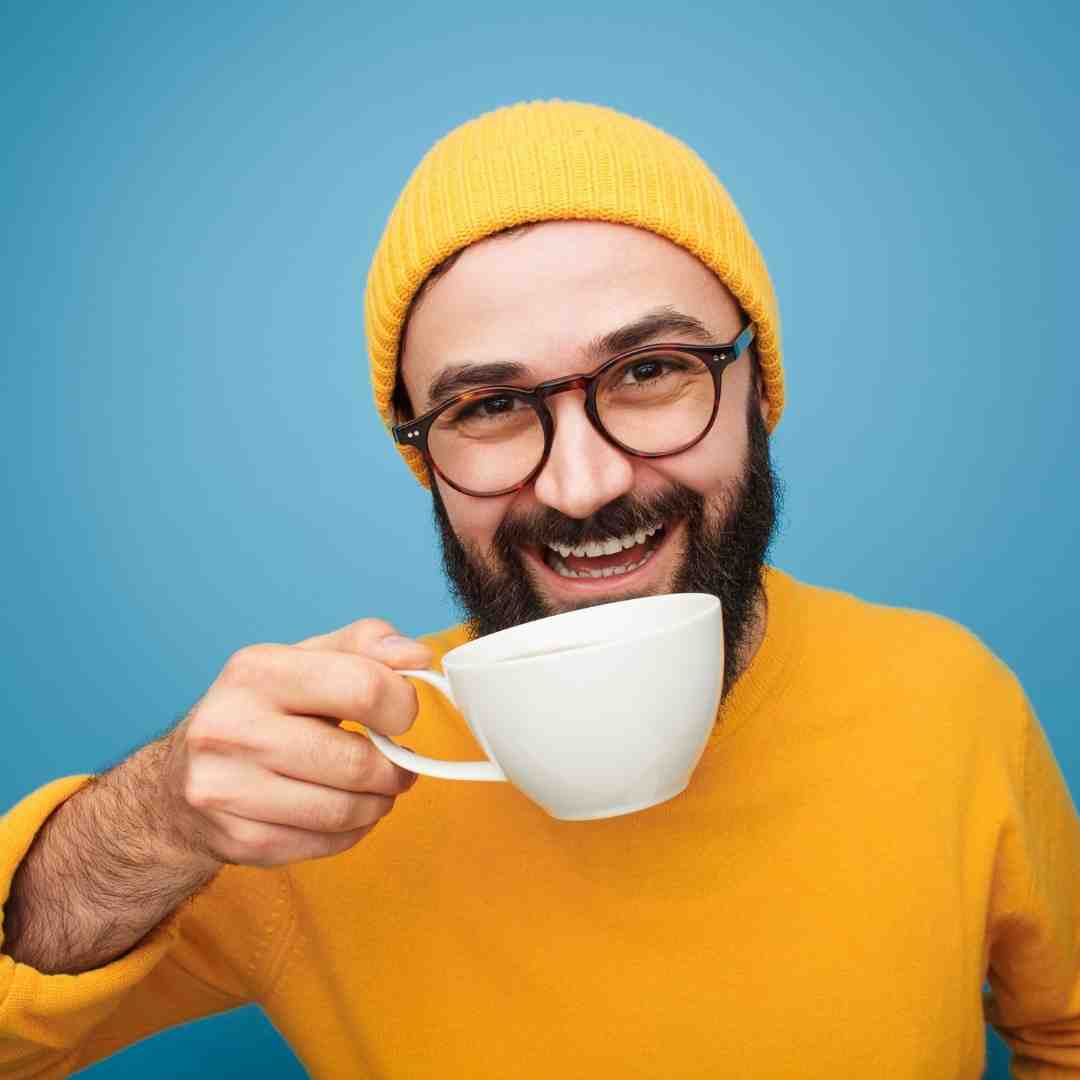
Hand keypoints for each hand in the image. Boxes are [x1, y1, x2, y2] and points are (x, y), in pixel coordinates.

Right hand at [159, 619, 431, 868]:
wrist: (177, 782)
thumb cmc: (261, 710)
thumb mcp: (305, 659)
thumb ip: (365, 646)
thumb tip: (418, 656)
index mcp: (256, 670)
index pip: (363, 688)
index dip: (402, 705)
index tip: (401, 713)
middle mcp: (233, 727)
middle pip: (358, 762)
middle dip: (396, 767)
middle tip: (398, 763)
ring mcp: (229, 789)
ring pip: (347, 810)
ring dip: (378, 802)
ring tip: (374, 788)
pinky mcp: (238, 838)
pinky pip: (327, 844)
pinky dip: (352, 831)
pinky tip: (343, 812)